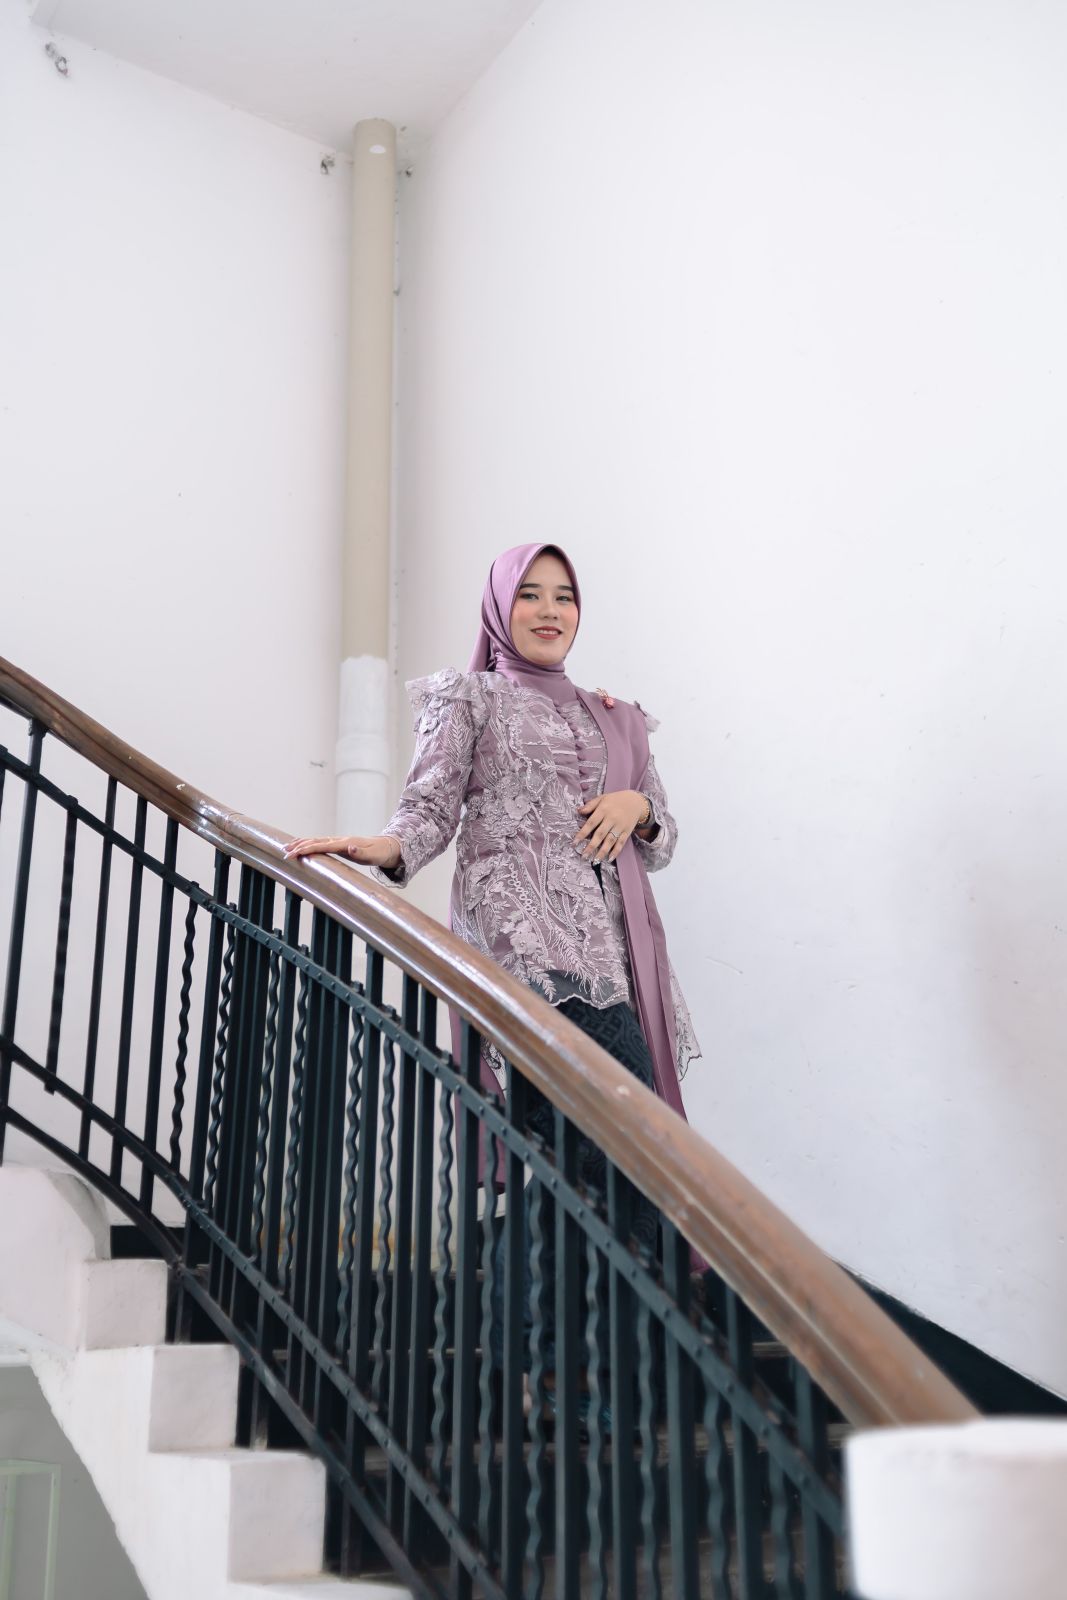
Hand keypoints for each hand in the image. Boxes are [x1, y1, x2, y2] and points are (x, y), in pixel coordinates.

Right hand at [283, 834, 402, 870]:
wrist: (385, 847)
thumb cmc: (379, 853)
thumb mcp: (372, 855)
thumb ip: (361, 853)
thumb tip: (350, 849)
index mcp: (344, 843)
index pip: (321, 846)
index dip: (307, 849)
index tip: (294, 854)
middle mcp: (339, 840)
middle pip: (315, 841)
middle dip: (299, 846)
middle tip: (284, 853)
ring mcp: (338, 841)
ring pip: (316, 841)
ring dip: (301, 843)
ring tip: (287, 848)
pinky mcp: (339, 845)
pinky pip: (320, 843)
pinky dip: (309, 844)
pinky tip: (302, 847)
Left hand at [573, 790, 648, 864]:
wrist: (636, 801)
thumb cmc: (615, 800)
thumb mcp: (602, 798)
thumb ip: (590, 805)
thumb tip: (578, 811)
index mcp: (603, 810)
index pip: (591, 823)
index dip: (582, 833)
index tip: (574, 843)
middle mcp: (611, 819)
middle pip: (600, 834)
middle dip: (591, 846)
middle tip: (583, 856)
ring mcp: (620, 826)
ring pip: (610, 840)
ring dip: (602, 851)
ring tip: (595, 861)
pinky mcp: (627, 831)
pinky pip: (621, 842)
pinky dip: (616, 851)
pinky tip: (609, 858)